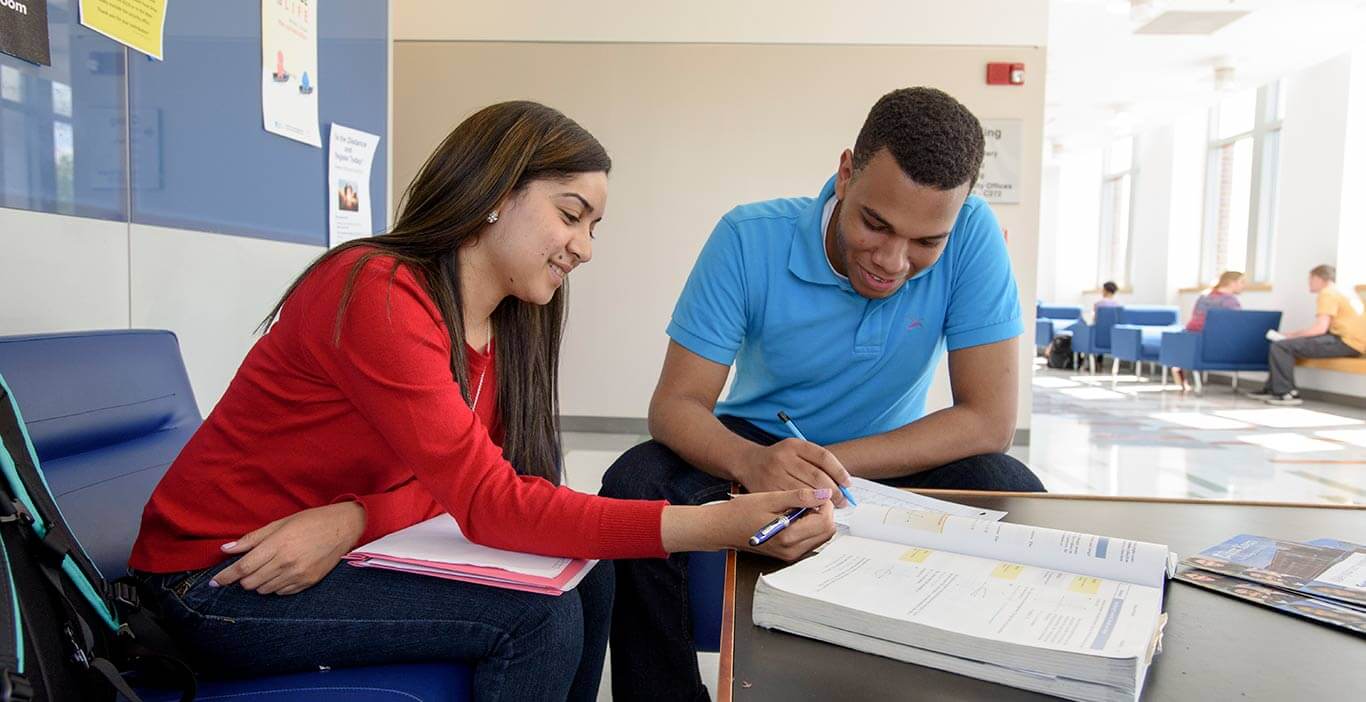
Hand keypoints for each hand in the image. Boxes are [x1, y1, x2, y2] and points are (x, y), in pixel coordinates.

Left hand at [210, 501, 365, 595]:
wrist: (343, 527)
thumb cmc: (310, 521)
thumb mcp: (279, 524)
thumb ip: (252, 539)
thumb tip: (226, 549)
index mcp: (277, 545)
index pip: (243, 567)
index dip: (225, 576)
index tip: (214, 582)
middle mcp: (286, 563)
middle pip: (250, 582)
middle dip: (242, 579)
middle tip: (246, 568)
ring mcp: (298, 575)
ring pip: (264, 590)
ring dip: (258, 582)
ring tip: (266, 568)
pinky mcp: (307, 583)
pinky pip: (280, 593)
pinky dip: (274, 586)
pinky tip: (280, 573)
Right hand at [717, 488, 836, 561]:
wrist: (722, 528)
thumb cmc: (741, 512)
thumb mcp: (770, 498)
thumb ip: (799, 497)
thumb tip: (824, 494)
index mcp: (788, 537)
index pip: (825, 522)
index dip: (824, 504)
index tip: (814, 493)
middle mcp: (792, 551)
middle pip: (827, 532)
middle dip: (823, 513)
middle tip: (807, 499)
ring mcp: (791, 555)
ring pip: (821, 537)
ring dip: (817, 520)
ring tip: (798, 507)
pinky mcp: (789, 554)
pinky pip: (810, 540)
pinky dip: (809, 527)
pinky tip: (794, 516)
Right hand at [737, 439, 852, 506]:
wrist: (748, 464)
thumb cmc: (778, 458)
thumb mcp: (796, 450)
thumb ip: (817, 462)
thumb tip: (843, 482)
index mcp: (793, 445)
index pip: (823, 456)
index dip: (839, 471)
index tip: (847, 483)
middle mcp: (783, 459)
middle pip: (817, 476)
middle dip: (833, 491)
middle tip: (842, 500)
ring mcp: (774, 475)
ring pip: (806, 493)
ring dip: (822, 502)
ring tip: (831, 508)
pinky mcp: (767, 492)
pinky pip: (792, 504)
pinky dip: (805, 510)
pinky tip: (813, 512)